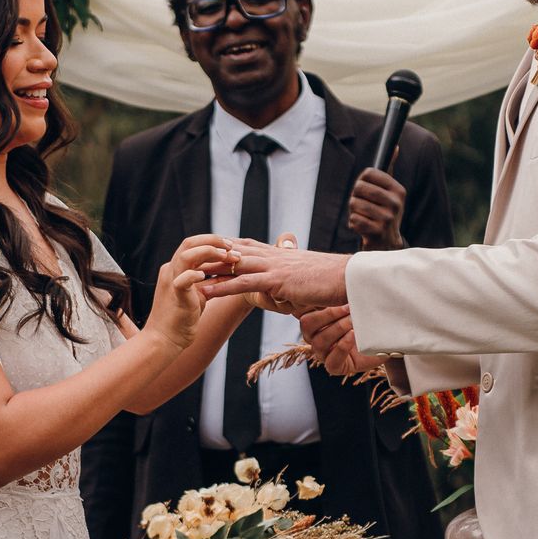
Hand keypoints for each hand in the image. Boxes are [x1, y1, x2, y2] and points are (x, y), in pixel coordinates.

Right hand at [146, 235, 236, 349]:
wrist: (165, 340)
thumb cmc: (182, 318)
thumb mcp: (199, 294)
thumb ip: (209, 280)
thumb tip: (229, 270)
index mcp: (175, 268)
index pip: (192, 244)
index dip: (212, 241)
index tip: (231, 245)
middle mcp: (170, 270)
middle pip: (189, 243)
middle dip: (213, 240)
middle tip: (232, 247)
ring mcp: (170, 281)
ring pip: (186, 255)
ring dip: (210, 252)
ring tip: (228, 256)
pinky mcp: (175, 295)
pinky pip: (183, 280)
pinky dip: (195, 275)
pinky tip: (207, 276)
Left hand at [198, 240, 349, 312]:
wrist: (350, 278)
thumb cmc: (333, 280)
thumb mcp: (308, 277)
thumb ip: (294, 278)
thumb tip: (288, 287)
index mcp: (280, 254)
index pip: (246, 247)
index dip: (225, 248)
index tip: (206, 250)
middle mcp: (273, 256)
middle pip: (234, 253)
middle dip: (210, 256)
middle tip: (187, 259)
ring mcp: (274, 266)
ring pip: (234, 266)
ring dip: (209, 271)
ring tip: (187, 276)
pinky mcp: (277, 280)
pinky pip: (244, 283)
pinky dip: (222, 287)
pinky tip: (206, 292)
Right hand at [299, 305, 384, 376]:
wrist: (382, 344)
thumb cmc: (367, 324)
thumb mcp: (356, 309)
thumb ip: (346, 300)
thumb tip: (347, 284)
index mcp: (317, 323)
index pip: (306, 315)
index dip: (319, 306)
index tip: (341, 299)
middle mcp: (316, 338)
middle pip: (307, 326)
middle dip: (329, 315)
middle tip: (349, 308)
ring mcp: (323, 353)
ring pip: (319, 342)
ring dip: (338, 328)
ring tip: (353, 322)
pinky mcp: (334, 366)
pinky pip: (331, 359)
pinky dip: (342, 346)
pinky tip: (353, 336)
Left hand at [347, 168, 406, 250]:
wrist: (387, 242)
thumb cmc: (384, 211)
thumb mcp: (390, 191)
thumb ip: (389, 170)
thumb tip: (395, 147)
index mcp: (398, 190)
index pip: (369, 173)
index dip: (362, 180)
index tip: (366, 189)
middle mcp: (396, 203)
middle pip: (359, 187)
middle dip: (355, 196)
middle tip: (362, 204)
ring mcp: (387, 218)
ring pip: (354, 204)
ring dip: (353, 210)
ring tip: (363, 216)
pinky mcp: (377, 231)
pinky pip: (353, 219)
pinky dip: (353, 223)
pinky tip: (363, 226)